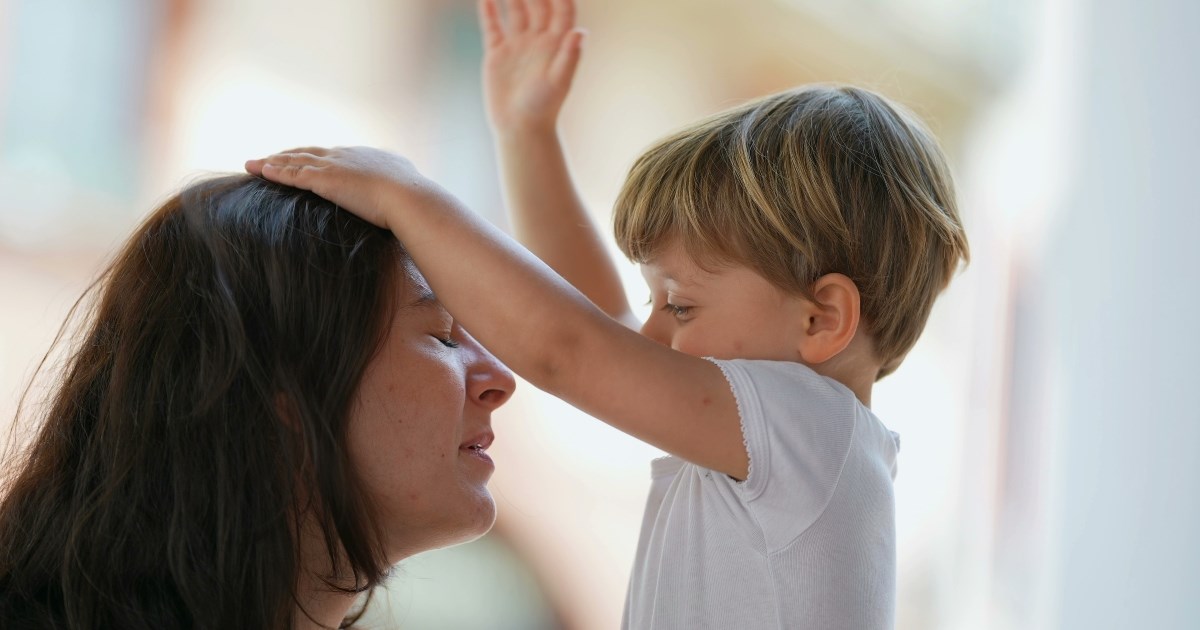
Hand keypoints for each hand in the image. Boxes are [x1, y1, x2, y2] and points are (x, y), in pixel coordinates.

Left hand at [245, 147, 448, 231]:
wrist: (411, 200)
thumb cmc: (414, 202)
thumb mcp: (408, 192)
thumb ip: (402, 193)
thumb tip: (414, 200)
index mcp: (365, 158)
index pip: (333, 155)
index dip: (315, 157)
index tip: (303, 159)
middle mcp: (346, 156)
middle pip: (308, 152)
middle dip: (287, 155)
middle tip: (270, 158)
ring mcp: (334, 166)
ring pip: (294, 161)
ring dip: (271, 162)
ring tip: (253, 164)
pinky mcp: (325, 180)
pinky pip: (292, 174)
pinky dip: (274, 172)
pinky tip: (259, 171)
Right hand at [481, 0, 585, 133]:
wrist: (520, 128)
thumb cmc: (544, 108)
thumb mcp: (559, 82)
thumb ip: (569, 56)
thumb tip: (580, 31)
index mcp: (557, 44)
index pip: (562, 9)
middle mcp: (539, 40)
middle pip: (538, 3)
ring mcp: (518, 45)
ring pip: (515, 10)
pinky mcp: (498, 53)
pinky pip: (493, 26)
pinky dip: (489, 10)